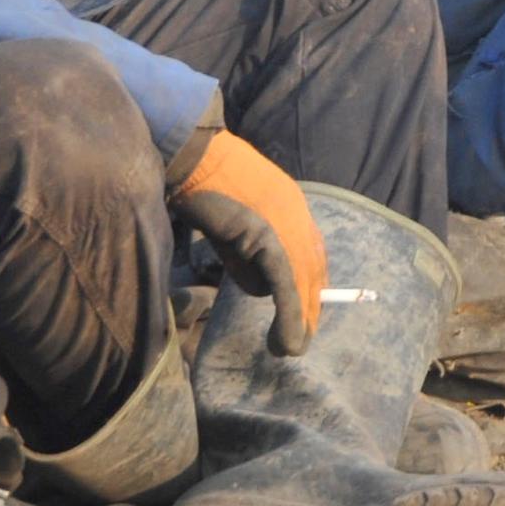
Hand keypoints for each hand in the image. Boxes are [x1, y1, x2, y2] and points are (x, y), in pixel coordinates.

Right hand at [171, 130, 329, 353]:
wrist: (191, 157)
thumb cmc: (202, 186)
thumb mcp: (232, 226)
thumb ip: (247, 254)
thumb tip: (260, 287)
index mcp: (291, 206)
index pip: (310, 255)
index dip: (309, 289)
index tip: (304, 315)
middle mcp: (297, 214)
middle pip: (312, 271)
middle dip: (308, 309)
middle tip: (299, 340)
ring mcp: (286, 223)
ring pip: (302, 282)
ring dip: (298, 321)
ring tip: (289, 348)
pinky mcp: (267, 237)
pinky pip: (286, 283)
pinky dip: (289, 316)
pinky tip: (288, 341)